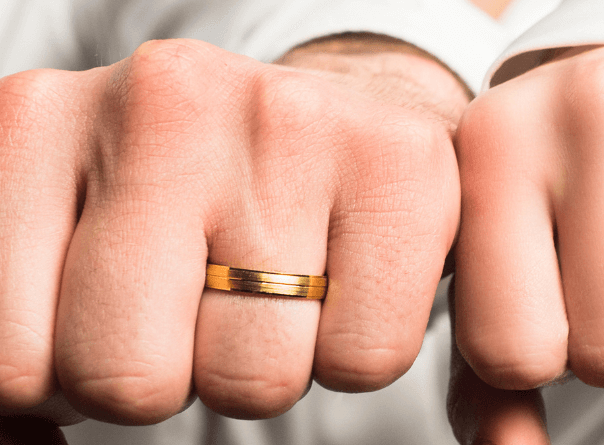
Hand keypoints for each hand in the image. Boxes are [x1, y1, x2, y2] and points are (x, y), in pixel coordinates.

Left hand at [0, 35, 466, 427]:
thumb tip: (31, 442)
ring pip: (252, 381)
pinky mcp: (396, 160)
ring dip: (264, 362)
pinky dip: (351, 350)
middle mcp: (163, 103)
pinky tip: (345, 279)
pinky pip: (362, 360)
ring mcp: (287, 123)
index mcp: (43, 124)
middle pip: (127, 379)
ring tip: (278, 284)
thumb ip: (26, 329)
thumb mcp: (78, 235)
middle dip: (172, 375)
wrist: (335, 118)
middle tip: (206, 305)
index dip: (74, 377)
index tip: (125, 324)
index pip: (11, 363)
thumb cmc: (203, 194)